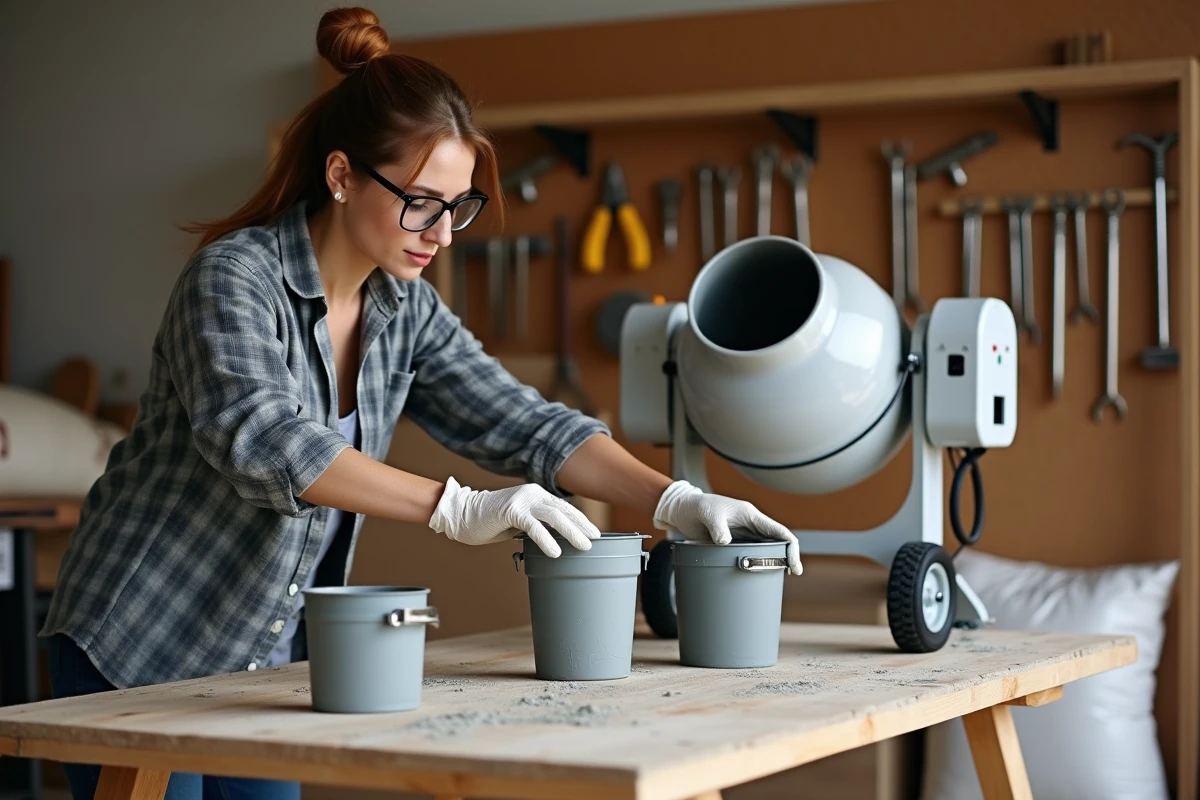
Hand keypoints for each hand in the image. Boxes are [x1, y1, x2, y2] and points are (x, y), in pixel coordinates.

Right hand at [428, 477, 601, 557]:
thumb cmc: (488, 521)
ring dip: (571, 532)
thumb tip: (555, 538)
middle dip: (582, 526)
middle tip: (596, 540)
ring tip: (584, 546)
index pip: (564, 508)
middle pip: (564, 510)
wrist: (461, 514)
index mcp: (536, 495)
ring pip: (554, 516)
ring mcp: (522, 500)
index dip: (580, 520)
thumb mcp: (517, 522)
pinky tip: (556, 552)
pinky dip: (547, 539)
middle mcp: (532, 494)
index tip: (593, 533)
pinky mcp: (511, 510)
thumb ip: (535, 524)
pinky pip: (534, 526)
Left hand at [653, 480, 802, 574]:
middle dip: (787, 556)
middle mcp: (750, 525)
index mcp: (750, 515)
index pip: (779, 531)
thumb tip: (724, 542)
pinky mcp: (733, 543)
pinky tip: (757, 575)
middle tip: (791, 573)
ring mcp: (742, 535)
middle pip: (777, 541)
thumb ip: (717, 527)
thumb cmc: (697, 506)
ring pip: (765, 549)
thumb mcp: (708, 514)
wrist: (683, 510)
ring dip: (773, 560)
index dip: (791, 547)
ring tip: (778, 577)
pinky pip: (750, 554)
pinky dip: (756, 564)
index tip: (794, 564)